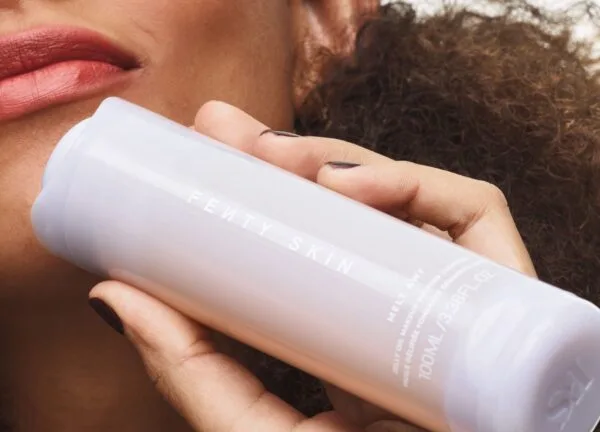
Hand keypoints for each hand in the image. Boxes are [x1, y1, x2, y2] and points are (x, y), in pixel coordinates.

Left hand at [89, 101, 535, 431]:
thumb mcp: (255, 430)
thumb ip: (188, 373)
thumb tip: (112, 297)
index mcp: (354, 333)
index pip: (313, 242)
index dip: (266, 188)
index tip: (211, 150)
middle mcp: (409, 307)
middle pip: (360, 213)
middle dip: (296, 160)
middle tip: (234, 136)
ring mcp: (460, 299)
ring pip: (411, 203)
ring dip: (348, 165)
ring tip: (288, 162)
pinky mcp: (508, 299)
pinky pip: (477, 220)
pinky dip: (428, 186)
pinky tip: (363, 187)